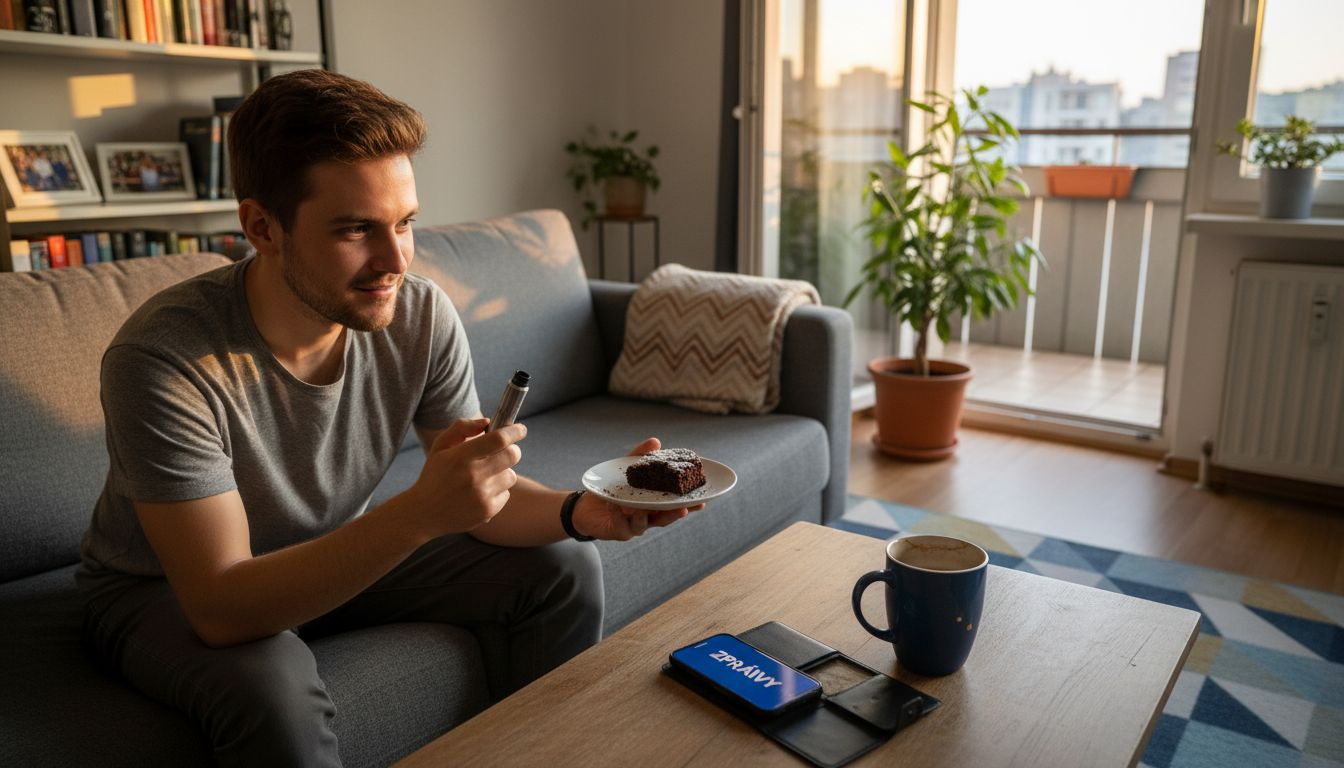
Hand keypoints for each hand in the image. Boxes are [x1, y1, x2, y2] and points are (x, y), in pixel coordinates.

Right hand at [410, 418, 525, 535]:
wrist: (423, 513)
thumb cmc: (434, 475)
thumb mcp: (440, 446)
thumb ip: (461, 428)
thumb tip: (487, 422)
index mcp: (460, 457)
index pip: (499, 440)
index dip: (514, 432)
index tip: (521, 429)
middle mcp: (473, 476)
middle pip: (512, 456)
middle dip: (512, 451)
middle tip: (504, 452)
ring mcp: (481, 496)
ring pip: (511, 476)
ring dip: (503, 472)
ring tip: (484, 477)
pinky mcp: (488, 511)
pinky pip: (506, 494)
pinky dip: (498, 491)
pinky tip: (480, 493)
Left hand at [570, 437, 704, 540]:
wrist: (586, 507)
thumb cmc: (612, 490)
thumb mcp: (626, 469)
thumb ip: (640, 456)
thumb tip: (656, 441)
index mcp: (654, 503)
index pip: (674, 504)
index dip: (689, 504)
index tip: (703, 499)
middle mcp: (648, 516)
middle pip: (666, 517)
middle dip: (676, 513)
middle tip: (685, 508)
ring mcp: (634, 525)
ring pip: (646, 524)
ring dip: (649, 517)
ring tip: (650, 510)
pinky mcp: (619, 531)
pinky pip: (622, 525)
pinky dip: (621, 515)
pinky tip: (618, 506)